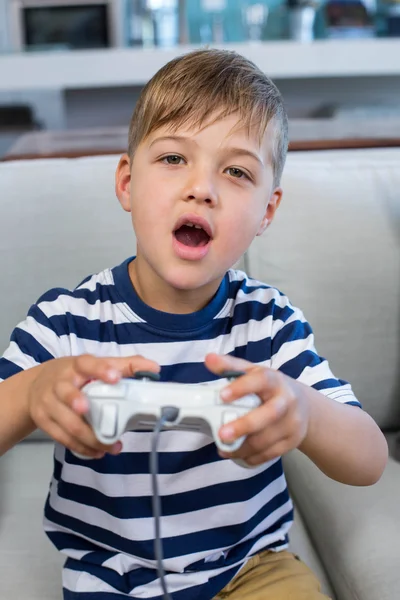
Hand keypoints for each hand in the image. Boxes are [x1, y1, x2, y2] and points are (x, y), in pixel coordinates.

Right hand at [28, 354, 159, 457]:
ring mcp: (48, 403)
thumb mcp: (94, 364)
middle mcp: (59, 383)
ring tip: (111, 445)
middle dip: (80, 403)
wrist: (34, 388)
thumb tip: (153, 367)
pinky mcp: (44, 421)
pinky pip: (62, 438)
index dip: (100, 370)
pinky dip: (81, 447)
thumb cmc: (73, 375)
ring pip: (68, 423)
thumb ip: (124, 365)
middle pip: (68, 394)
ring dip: (90, 437)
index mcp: (75, 366)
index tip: (115, 377)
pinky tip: (97, 452)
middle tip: (92, 411)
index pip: (87, 364)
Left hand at [205, 353, 309, 465]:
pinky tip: (238, 455)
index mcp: (274, 380)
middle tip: (222, 434)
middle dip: (245, 425)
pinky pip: (271, 453)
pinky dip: (252, 457)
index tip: (222, 395)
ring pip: (267, 439)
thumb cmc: (271, 388)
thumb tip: (208, 359)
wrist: (305, 407)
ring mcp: (292, 423)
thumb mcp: (254, 372)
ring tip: (223, 448)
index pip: (260, 380)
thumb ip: (231, 366)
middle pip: (269, 414)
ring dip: (243, 447)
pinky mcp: (292, 441)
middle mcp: (286, 401)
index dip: (242, 387)